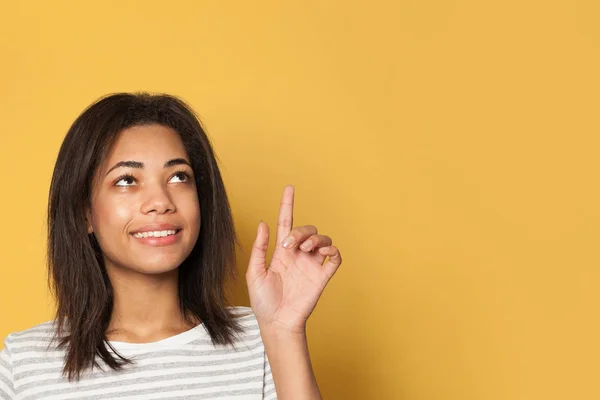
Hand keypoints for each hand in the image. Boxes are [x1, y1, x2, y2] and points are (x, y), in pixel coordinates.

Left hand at [246, 185, 342, 332]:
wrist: (276, 323)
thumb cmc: (263, 301)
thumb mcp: (254, 273)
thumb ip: (259, 248)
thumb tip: (263, 223)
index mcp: (281, 252)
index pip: (286, 223)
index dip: (287, 205)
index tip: (289, 188)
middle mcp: (298, 255)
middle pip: (307, 229)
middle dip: (301, 231)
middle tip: (290, 245)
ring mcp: (311, 265)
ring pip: (323, 239)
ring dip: (316, 238)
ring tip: (306, 249)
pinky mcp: (322, 277)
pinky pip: (334, 258)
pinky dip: (333, 250)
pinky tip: (324, 252)